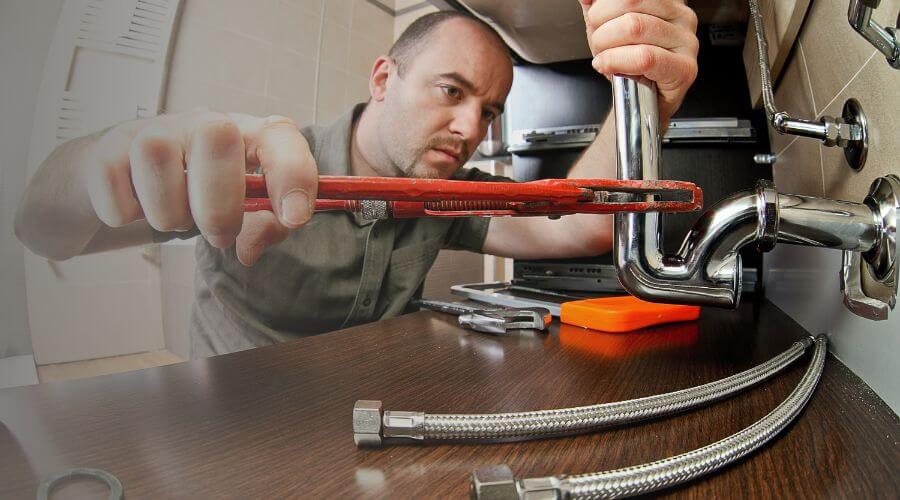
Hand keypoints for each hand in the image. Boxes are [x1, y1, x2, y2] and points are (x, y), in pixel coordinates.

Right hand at [85, 109, 316, 265]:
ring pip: (157, 157)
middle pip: (216, 136)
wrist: (121, 185)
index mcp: (244, 135)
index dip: (292, 173)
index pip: (279, 134)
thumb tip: (248, 250)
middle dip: (221, 203)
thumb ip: (262, 228)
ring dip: (169, 212)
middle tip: (219, 235)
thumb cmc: (195, 196)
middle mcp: (200, 122)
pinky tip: (135, 210)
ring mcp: (151, 130)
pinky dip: (125, 212)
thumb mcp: (239, 212)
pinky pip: (112, 182)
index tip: (294, 217)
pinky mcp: (106, 149)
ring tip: (174, 219)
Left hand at [579, 0, 698, 124]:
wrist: (641, 103)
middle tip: (599, 43)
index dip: (602, 7)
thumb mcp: (607, 28)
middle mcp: (680, 15)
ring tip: (604, 58)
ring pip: (634, 27)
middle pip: (630, 2)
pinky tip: (608, 66)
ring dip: (606, 47)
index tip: (596, 22)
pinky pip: (644, 57)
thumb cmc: (628, 65)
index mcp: (665, 1)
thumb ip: (598, 7)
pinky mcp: (685, 68)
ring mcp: (686, 41)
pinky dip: (616, 61)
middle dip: (601, 26)